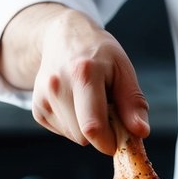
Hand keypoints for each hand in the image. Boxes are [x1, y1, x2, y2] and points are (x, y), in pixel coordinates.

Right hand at [0, 3, 149, 153]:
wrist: (65, 36)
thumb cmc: (100, 53)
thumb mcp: (123, 70)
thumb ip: (133, 103)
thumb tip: (141, 133)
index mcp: (83, 73)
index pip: (93, 127)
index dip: (110, 141)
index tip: (122, 138)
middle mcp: (57, 86)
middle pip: (83, 136)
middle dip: (101, 131)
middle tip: (108, 107)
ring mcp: (43, 96)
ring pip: (73, 136)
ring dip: (86, 127)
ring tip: (90, 99)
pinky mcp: (36, 107)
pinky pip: (62, 131)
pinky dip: (73, 124)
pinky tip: (76, 102)